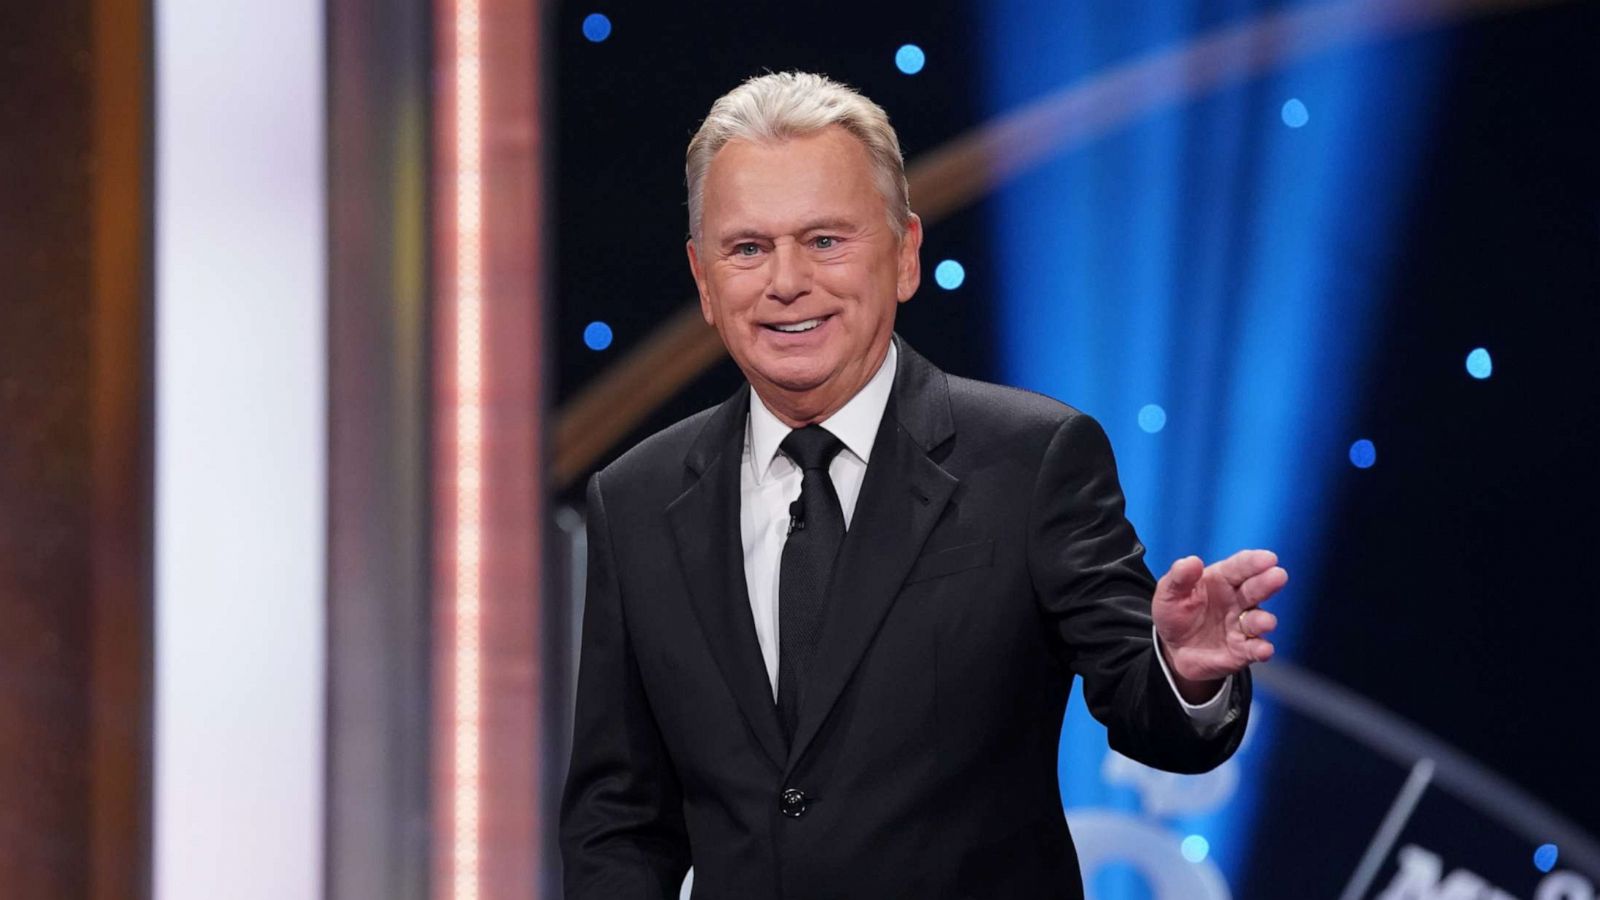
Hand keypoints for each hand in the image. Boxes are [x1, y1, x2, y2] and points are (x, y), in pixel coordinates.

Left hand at [1153, 549, 1286, 695]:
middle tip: (1278, 576)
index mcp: (1222, 579)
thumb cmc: (1176, 613)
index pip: (1240, 567)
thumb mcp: (1169, 593)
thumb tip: (1191, 561)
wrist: (1174, 649)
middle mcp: (1238, 600)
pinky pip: (1255, 649)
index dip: (1254, 562)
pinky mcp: (1243, 650)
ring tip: (1265, 621)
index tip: (1268, 558)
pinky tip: (1263, 649)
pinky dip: (1261, 649)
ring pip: (1258, 620)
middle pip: (1255, 589)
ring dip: (1263, 620)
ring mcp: (1242, 626)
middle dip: (1267, 583)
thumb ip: (1179, 577)